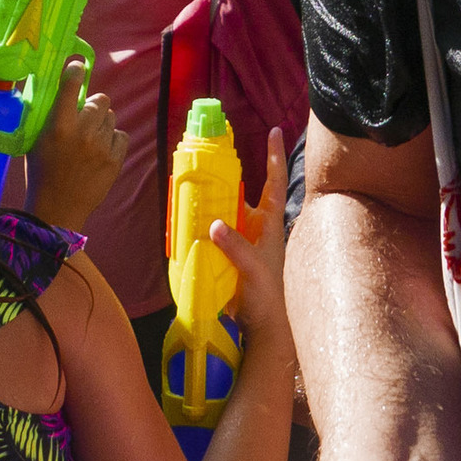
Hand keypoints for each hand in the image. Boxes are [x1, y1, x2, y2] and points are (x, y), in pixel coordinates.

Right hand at [26, 63, 126, 228]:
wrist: (57, 209)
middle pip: (100, 100)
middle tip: (84, 117)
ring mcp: (101, 146)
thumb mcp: (36, 141)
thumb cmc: (42, 173)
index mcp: (58, 126)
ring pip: (111, 117)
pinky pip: (121, 135)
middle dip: (92, 105)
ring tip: (90, 138)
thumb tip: (62, 91)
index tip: (78, 66)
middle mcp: (82, 132)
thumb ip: (50, 116)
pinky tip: (101, 149)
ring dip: (102, 122)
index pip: (70, 86)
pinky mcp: (114, 160)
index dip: (75, 71)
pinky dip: (112, 139)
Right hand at [211, 127, 292, 333]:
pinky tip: (184, 219)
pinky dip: (199, 224)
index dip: (275, 157)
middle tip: (211, 157)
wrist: (262, 330)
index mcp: (270, 227)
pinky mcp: (227, 257)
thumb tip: (215, 225)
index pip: (274, 184)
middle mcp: (256, 229)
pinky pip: (211, 233)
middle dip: (229, 176)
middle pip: (243, 193)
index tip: (275, 131)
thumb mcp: (255, 271)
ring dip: (210, 200)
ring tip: (191, 185)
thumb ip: (237, 248)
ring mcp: (241, 242)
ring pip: (225, 212)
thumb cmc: (268, 298)